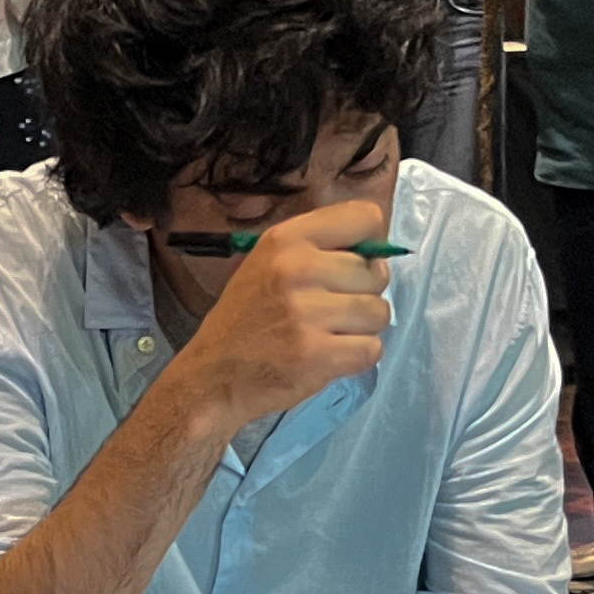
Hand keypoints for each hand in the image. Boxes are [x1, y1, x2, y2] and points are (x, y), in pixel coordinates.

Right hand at [167, 194, 395, 434]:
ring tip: (331, 334)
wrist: (213, 375)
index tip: (353, 265)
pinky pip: (372, 349)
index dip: (370, 244)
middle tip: (332, 310)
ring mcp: (307, 314)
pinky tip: (331, 356)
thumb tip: (377, 249)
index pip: (364, 217)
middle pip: (377, 272)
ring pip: (379, 312)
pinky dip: (358, 356)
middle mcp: (297, 269)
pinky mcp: (317, 354)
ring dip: (363, 328)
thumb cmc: (245, 318)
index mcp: (286, 239)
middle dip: (364, 294)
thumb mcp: (267, 263)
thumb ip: (317, 248)